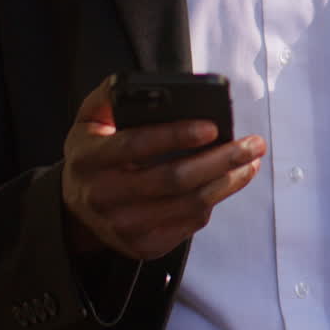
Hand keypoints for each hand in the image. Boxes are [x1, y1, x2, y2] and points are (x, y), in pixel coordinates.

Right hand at [60, 75, 265, 260]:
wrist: (76, 209)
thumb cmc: (95, 155)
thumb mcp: (90, 121)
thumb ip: (111, 95)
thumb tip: (141, 83)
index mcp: (89, 159)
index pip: (135, 146)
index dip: (176, 136)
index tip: (212, 127)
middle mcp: (104, 197)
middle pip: (173, 179)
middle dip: (220, 160)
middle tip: (253, 144)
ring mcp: (123, 226)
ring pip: (188, 205)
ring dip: (228, 182)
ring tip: (251, 162)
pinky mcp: (142, 246)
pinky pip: (189, 224)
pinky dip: (213, 201)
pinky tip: (227, 182)